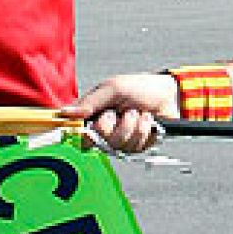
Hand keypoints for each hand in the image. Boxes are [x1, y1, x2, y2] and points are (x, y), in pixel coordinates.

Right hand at [59, 73, 179, 152]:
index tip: (88, 126)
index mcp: (94, 114)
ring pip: (118, 144)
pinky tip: (147, 120)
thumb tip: (65, 112)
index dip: (80, 132)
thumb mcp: (113, 89)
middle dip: (113, 124)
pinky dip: (144, 130)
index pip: (78, 131)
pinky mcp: (136, 146)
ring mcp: (120, 139)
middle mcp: (105, 129)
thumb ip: (90, 102)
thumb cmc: (139, 87)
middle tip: (121, 111)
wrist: (167, 95)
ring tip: (138, 113)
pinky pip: (135, 146)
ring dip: (132, 125)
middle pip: (97, 140)